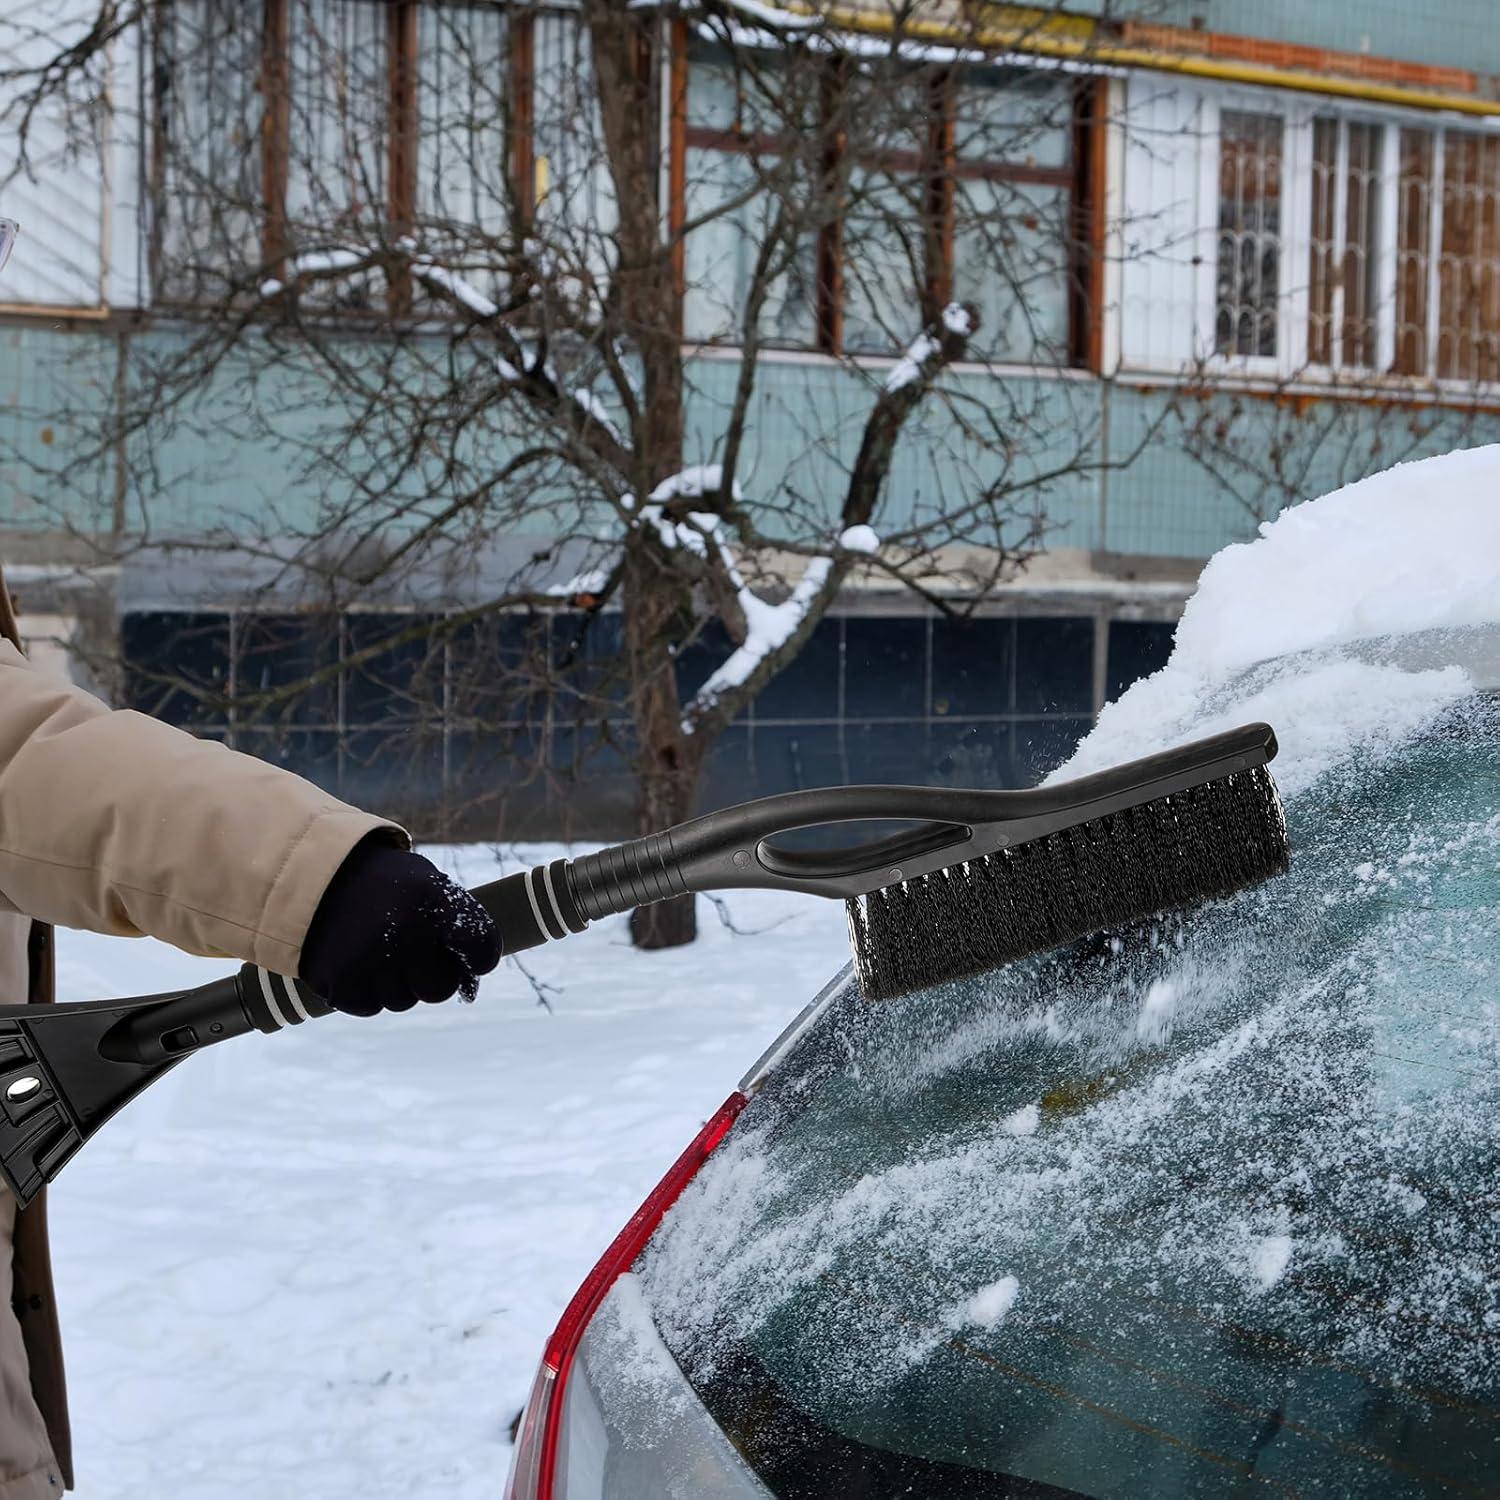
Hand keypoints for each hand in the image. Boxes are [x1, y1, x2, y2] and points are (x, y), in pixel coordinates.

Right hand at [300, 841, 501, 1015]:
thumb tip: (472, 977)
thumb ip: (455, 922)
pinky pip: (370, 1006)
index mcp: (433, 897)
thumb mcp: (426, 882)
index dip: (481, 956)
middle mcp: (404, 930)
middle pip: (440, 989)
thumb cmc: (385, 884)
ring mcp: (370, 959)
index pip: (481, 945)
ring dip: (397, 983)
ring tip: (380, 949)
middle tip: (416, 954)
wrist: (315, 876)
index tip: (472, 956)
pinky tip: (358, 960)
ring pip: (403, 1001)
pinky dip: (367, 990)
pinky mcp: (340, 982)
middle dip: (433, 976)